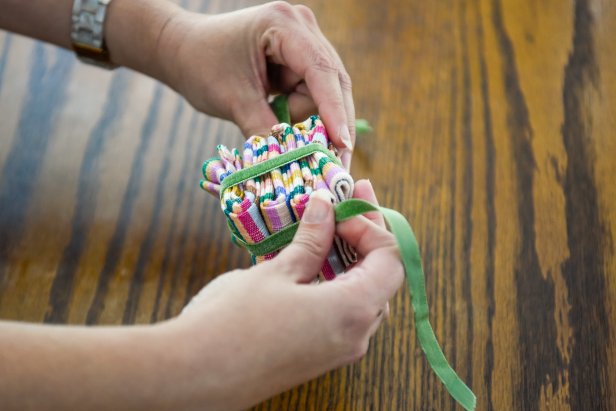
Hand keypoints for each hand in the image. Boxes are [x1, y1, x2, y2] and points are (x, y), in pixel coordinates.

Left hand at [153, 2, 354, 157]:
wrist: (182, 51)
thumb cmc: (201, 66)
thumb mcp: (233, 101)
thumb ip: (265, 132)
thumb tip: (293, 165)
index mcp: (283, 24)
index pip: (321, 71)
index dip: (334, 111)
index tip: (342, 145)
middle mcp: (302, 28)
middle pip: (333, 83)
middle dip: (331, 123)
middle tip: (335, 165)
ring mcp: (304, 43)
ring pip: (324, 95)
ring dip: (306, 120)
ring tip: (279, 128)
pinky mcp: (300, 61)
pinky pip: (313, 96)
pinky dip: (302, 116)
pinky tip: (286, 125)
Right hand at [171, 180, 402, 409]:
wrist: (194, 376)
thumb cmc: (232, 323)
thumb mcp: (277, 272)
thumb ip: (310, 239)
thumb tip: (325, 207)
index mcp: (353, 311)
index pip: (390, 259)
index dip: (371, 226)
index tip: (341, 207)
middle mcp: (355, 335)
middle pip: (381, 275)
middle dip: (365, 234)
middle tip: (346, 199)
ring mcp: (338, 349)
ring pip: (362, 293)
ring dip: (350, 256)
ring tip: (329, 223)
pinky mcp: (319, 354)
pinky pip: (342, 311)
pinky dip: (336, 280)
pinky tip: (313, 259)